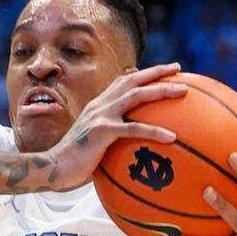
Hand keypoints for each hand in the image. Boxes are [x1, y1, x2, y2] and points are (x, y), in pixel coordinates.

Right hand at [44, 63, 185, 190]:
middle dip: (156, 72)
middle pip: (132, 80)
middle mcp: (100, 105)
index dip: (140, 74)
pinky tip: (172, 137)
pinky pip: (135, 129)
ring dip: (162, 90)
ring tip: (183, 90)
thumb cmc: (73, 162)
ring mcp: (101, 116)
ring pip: (136, 96)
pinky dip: (155, 131)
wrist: (53, 167)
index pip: (121, 82)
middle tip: (177, 67)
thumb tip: (125, 148)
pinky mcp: (103, 132)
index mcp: (97, 106)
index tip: (159, 71)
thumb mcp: (91, 143)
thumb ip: (107, 138)